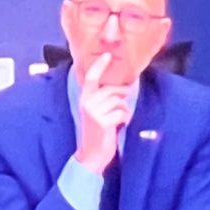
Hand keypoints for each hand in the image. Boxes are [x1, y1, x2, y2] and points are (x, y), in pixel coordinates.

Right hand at [72, 52, 136, 173]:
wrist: (92, 154)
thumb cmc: (99, 132)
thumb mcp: (97, 112)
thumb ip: (104, 99)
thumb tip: (124, 88)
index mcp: (84, 99)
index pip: (91, 78)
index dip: (100, 66)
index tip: (108, 55)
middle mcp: (86, 103)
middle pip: (111, 90)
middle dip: (122, 95)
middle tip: (124, 104)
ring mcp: (93, 113)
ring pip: (119, 102)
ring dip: (124, 110)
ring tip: (119, 119)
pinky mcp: (102, 122)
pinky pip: (122, 113)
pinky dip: (125, 119)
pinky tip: (119, 125)